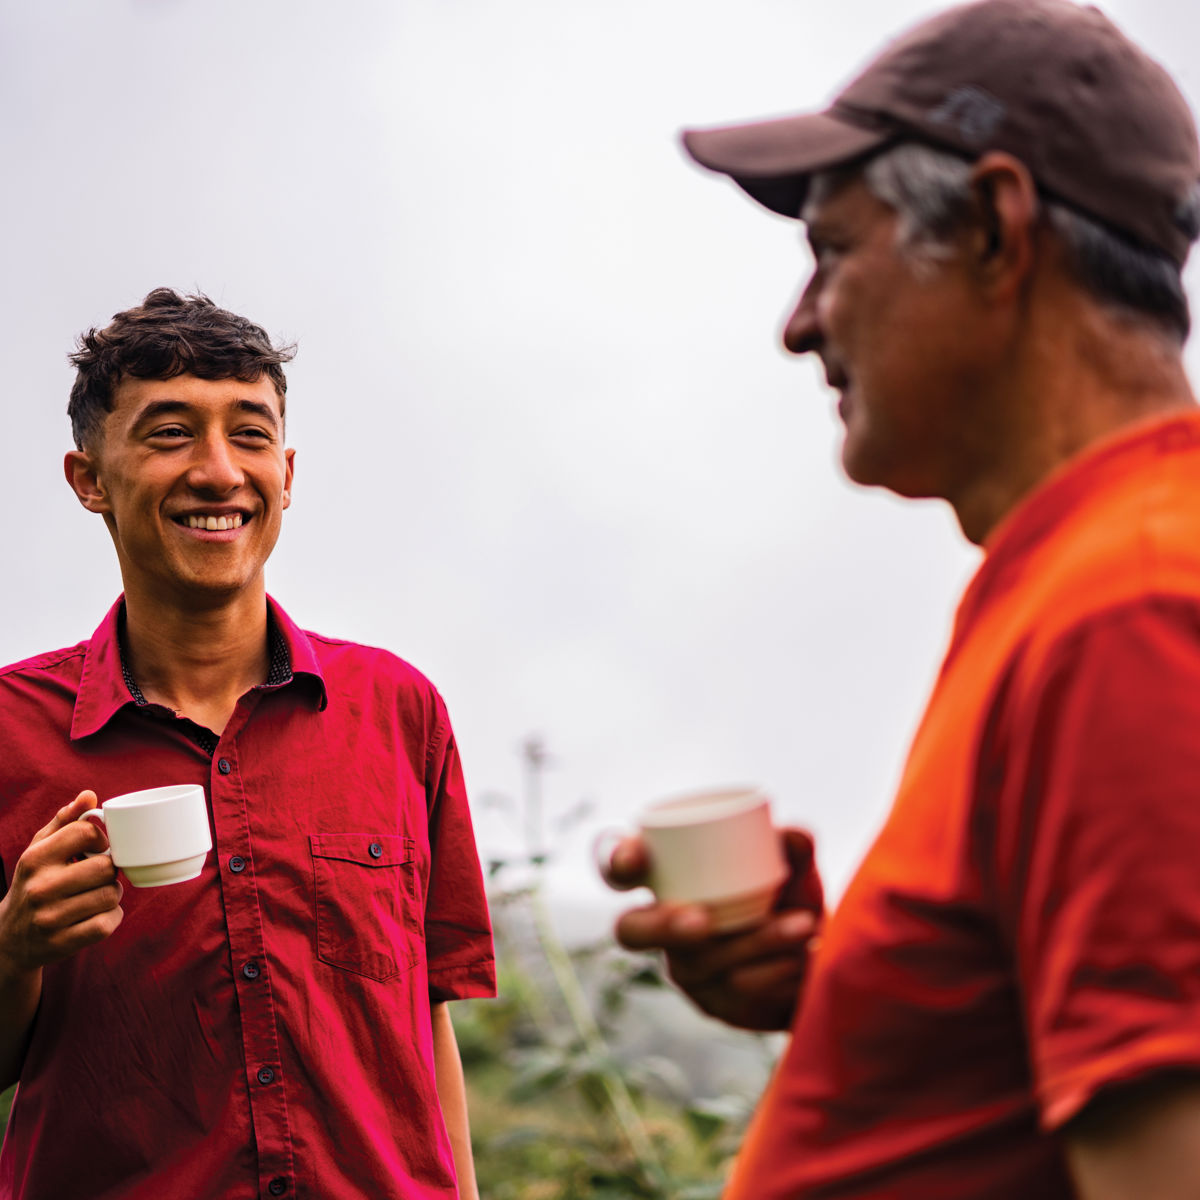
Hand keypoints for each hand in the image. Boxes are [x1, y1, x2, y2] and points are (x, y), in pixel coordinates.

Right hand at [0, 790, 123, 983]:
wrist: (9, 938)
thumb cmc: (35, 883)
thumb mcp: (41, 849)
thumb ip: (65, 821)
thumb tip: (89, 796)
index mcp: (35, 859)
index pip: (86, 833)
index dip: (101, 840)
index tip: (96, 849)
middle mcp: (40, 888)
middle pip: (106, 867)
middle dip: (109, 871)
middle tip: (98, 877)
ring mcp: (49, 918)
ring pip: (111, 895)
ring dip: (111, 895)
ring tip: (94, 895)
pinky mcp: (61, 943)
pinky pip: (107, 923)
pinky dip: (110, 918)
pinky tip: (96, 915)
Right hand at [609, 827, 823, 1030]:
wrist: (825, 963)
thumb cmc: (790, 901)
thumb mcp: (795, 872)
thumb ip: (794, 849)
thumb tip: (792, 836)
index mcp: (667, 881)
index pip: (618, 872)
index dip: (617, 863)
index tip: (637, 859)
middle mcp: (661, 928)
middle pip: (631, 931)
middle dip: (662, 925)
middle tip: (702, 919)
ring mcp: (684, 970)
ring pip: (702, 961)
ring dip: (756, 942)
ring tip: (803, 923)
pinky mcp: (714, 1006)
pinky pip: (737, 992)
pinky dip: (777, 971)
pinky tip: (803, 960)